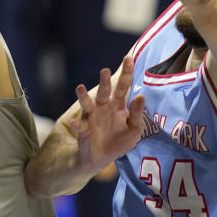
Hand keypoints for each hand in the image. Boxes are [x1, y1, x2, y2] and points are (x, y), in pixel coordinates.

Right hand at [70, 55, 146, 173]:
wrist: (101, 158)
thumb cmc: (119, 141)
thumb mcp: (134, 129)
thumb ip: (137, 114)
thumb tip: (141, 96)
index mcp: (118, 105)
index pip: (123, 86)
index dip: (126, 73)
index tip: (129, 59)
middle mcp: (104, 107)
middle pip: (104, 91)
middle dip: (104, 81)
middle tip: (105, 71)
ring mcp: (92, 117)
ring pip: (87, 104)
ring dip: (83, 96)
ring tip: (80, 88)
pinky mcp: (84, 129)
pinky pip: (80, 126)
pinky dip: (77, 124)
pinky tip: (75, 124)